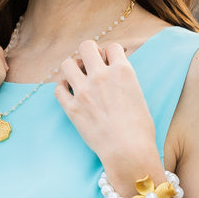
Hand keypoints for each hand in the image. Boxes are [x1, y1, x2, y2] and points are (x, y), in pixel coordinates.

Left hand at [54, 40, 160, 179]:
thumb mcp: (138, 94)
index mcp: (122, 71)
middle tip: (92, 65)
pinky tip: (70, 92)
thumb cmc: (140, 128)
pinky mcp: (71, 108)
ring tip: (79, 77)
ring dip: (73, 68)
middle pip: (86, 46)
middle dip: (89, 53)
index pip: (112, 47)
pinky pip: (58, 88)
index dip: (110, 53)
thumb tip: (115, 72)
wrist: (128, 151)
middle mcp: (101, 76)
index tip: (110, 61)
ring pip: (67, 63)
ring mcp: (83, 91)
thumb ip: (124, 79)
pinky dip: (63, 88)